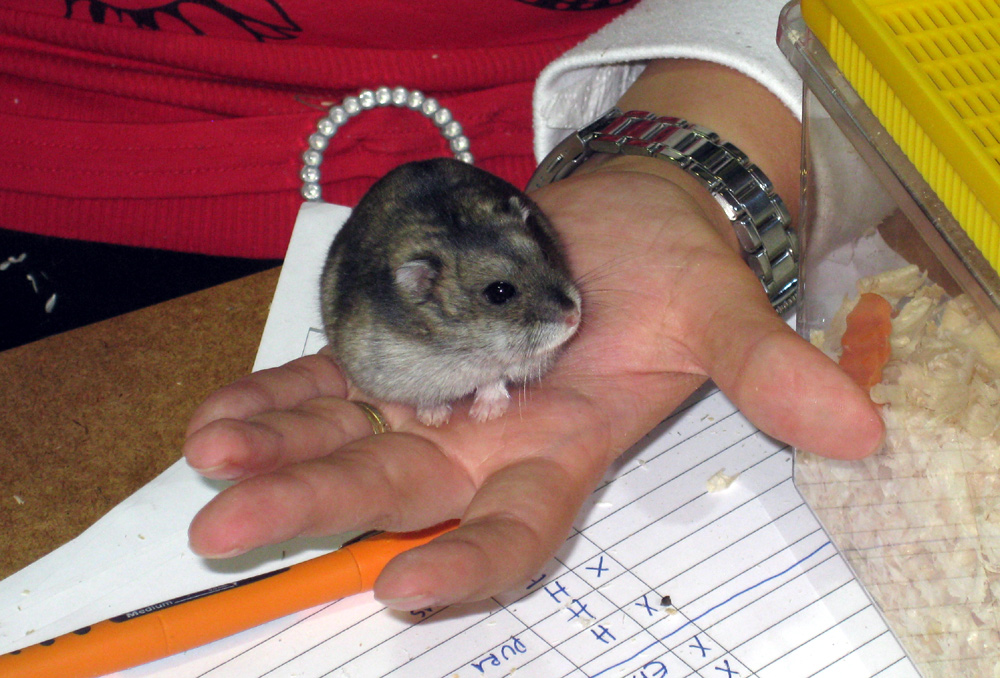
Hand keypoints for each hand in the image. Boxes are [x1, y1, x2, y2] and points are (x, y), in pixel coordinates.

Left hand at [183, 160, 882, 610]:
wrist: (621, 222)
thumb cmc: (675, 271)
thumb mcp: (726, 314)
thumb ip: (770, 372)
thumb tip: (860, 427)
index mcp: (563, 450)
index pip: (515, 528)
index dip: (469, 561)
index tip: (407, 584)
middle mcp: (486, 439)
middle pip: (399, 487)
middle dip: (319, 507)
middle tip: (231, 528)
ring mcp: (434, 394)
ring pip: (348, 436)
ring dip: (278, 452)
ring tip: (210, 460)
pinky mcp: (400, 347)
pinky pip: (330, 378)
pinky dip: (278, 396)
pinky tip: (220, 412)